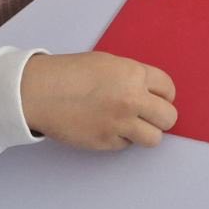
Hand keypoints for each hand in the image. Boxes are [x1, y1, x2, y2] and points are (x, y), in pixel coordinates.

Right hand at [20, 52, 176, 150]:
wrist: (39, 91)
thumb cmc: (71, 73)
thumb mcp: (110, 64)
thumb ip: (133, 77)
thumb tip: (151, 93)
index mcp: (134, 74)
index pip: (169, 89)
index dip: (164, 95)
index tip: (158, 99)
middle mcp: (132, 99)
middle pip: (169, 117)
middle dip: (161, 117)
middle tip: (148, 115)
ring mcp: (120, 123)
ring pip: (154, 138)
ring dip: (146, 133)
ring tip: (131, 126)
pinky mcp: (106, 142)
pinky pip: (126, 145)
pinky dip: (120, 139)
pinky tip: (105, 127)